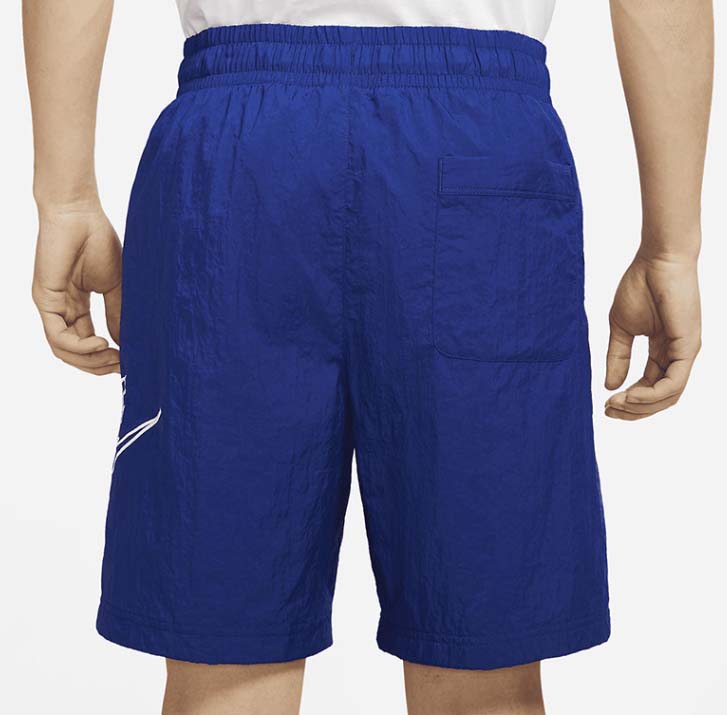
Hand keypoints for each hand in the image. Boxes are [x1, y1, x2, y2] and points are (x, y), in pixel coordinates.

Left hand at [32, 199, 121, 374]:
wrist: (79, 213)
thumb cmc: (98, 240)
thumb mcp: (115, 286)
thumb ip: (117, 314)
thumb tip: (125, 343)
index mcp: (76, 306)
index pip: (88, 342)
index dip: (107, 357)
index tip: (130, 361)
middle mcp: (61, 310)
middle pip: (75, 353)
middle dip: (100, 365)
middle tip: (123, 366)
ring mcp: (51, 306)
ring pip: (64, 350)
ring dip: (91, 361)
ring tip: (114, 358)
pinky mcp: (45, 300)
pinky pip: (58, 336)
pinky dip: (80, 346)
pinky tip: (102, 344)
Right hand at [605, 251, 700, 419]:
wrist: (657, 260)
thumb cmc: (640, 285)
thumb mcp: (621, 328)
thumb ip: (617, 357)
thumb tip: (609, 386)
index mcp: (664, 351)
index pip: (649, 387)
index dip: (628, 400)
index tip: (604, 403)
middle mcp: (678, 356)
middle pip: (660, 398)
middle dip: (633, 410)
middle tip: (608, 410)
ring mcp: (685, 352)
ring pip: (668, 397)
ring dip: (640, 406)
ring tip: (616, 404)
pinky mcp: (689, 347)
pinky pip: (673, 383)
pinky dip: (651, 395)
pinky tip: (629, 395)